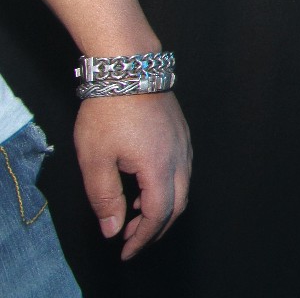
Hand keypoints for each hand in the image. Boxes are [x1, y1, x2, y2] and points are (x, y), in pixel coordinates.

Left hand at [73, 92, 191, 259]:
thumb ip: (105, 198)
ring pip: (183, 187)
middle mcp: (179, 159)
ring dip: (162, 207)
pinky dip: (167, 187)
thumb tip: (113, 228)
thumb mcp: (95, 159)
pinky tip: (144, 183)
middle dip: (156, 228)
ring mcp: (184, 144)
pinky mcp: (181, 133)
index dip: (142, 238)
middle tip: (132, 239)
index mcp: (159, 168)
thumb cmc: (109, 111)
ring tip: (133, 214)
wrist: (129, 69)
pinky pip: (182, 170)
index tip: (125, 251)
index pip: (157, 215)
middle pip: (177, 206)